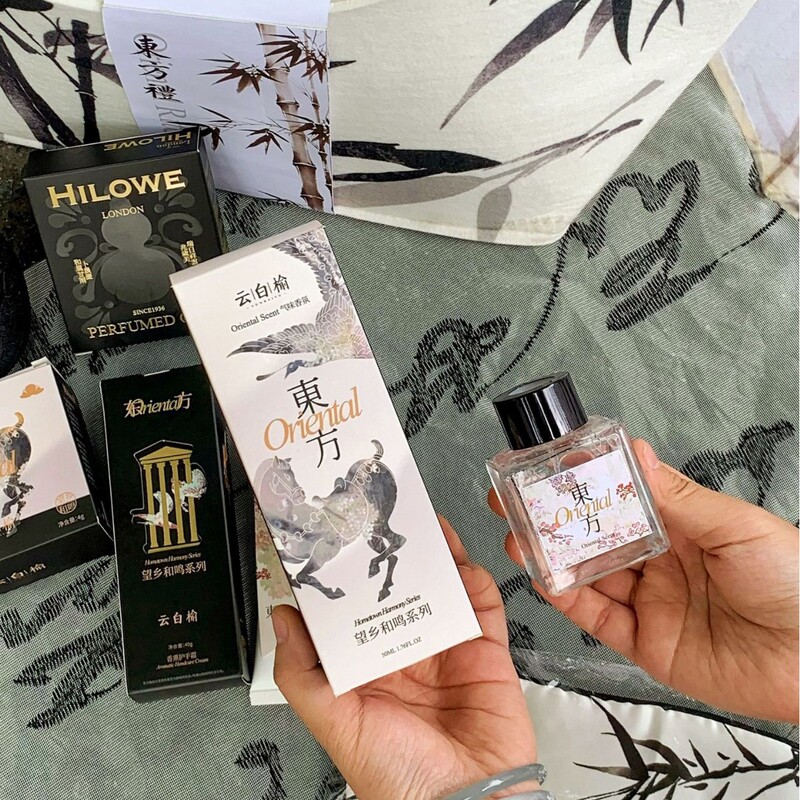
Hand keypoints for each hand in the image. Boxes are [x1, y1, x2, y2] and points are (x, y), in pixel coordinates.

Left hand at [272, 518, 537, 799]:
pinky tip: (458, 555)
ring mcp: (448, 646)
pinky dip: (472, 574)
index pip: (353, 612)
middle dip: (391, 556)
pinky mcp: (486, 647)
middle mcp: (406, 652)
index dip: (345, 578)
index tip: (334, 541)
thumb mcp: (335, 723)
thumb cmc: (395, 773)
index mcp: (368, 667)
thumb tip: (281, 617)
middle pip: (398, 591)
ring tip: (419, 523)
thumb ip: (303, 673)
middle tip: (380, 520)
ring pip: (439, 587)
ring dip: (432, 554)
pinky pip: (481, 602)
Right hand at [490, 439, 798, 722]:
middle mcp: (662, 563)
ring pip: (589, 576)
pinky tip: (545, 578)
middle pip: (596, 538)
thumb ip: (679, 496)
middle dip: (556, 519)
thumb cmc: (795, 583)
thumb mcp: (737, 527)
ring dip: (552, 556)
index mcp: (684, 528)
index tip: (551, 464)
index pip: (622, 499)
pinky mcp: (647, 643)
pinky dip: (568, 600)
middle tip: (517, 500)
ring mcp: (652, 603)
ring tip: (519, 536)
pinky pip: (598, 619)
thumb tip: (636, 451)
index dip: (587, 483)